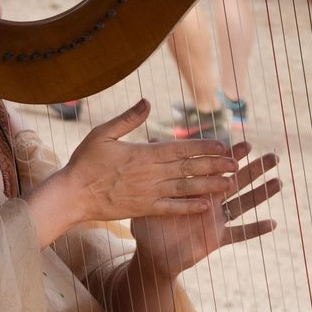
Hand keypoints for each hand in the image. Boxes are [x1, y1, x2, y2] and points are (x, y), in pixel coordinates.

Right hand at [28, 102, 241, 241]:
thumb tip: (147, 102)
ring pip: (186, 188)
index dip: (204, 146)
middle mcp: (151, 173)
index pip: (180, 148)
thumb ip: (128, 119)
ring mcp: (149, 192)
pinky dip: (189, 207)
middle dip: (215, 165)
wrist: (72, 195)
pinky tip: (206, 206)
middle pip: (189, 168)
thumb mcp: (103, 133)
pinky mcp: (144, 208)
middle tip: (238, 164)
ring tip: (231, 184)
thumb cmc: (85, 162)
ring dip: (210, 186)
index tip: (223, 144)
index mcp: (144, 153)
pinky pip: (172, 208)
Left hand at [131, 142, 281, 278]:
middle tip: (273, 156)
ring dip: (261, 194)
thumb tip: (152, 141)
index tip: (248, 143)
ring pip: (243, 204)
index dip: (233, 156)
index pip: (218, 168)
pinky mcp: (217, 238)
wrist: (152, 254)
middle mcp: (211, 201)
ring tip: (279, 181)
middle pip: (237, 182)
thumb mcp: (152, 195)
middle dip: (255, 169)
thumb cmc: (150, 224)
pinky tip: (274, 223)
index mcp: (197, 188)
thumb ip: (156, 170)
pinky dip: (256, 229)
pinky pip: (239, 234)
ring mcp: (216, 220)